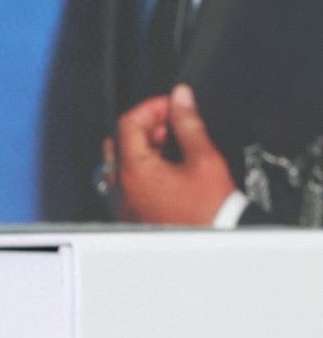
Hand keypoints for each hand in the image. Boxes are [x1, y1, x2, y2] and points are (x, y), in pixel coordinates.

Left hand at [107, 85, 236, 224]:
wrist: (217, 240)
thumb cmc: (211, 210)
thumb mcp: (204, 158)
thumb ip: (188, 123)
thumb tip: (180, 98)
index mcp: (135, 172)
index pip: (127, 124)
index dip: (150, 107)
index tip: (169, 104)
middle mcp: (122, 189)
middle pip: (120, 141)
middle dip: (146, 126)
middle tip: (171, 123)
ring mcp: (126, 203)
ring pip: (122, 161)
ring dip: (144, 146)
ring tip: (173, 144)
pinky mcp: (133, 213)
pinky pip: (127, 182)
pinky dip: (142, 167)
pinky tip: (166, 166)